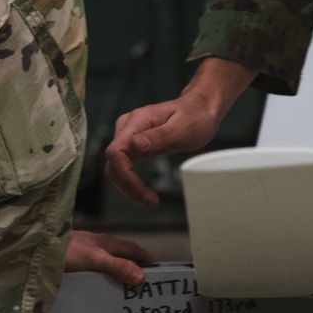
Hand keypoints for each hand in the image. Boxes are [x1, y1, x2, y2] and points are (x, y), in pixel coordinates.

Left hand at [64, 228, 154, 287]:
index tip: (158, 270)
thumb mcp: (93, 259)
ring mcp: (84, 252)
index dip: (145, 258)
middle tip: (142, 287)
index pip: (132, 249)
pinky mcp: (73, 260)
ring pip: (107, 262)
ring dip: (116, 273)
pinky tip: (97, 287)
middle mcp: (97, 246)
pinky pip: (93, 269)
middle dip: (133, 268)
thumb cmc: (64, 250)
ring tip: (123, 291)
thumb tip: (142, 276)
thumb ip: (116, 267)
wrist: (34, 248)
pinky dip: (101, 277)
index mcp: (106, 243)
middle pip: (121, 256)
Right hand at [104, 57, 256, 207]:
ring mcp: (129, 136)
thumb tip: (135, 145)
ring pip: (116, 168)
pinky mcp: (134, 145)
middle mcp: (128, 128)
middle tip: (150, 202)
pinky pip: (124, 167)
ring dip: (129, 188)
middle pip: (113, 163)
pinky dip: (132, 182)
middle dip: (128, 187)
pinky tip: (144, 193)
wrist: (199, 109)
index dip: (125, 175)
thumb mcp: (183, 128)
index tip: (142, 191)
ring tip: (150, 202)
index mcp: (137, 121)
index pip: (116, 152)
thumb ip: (159, 136)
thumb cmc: (195, 116)